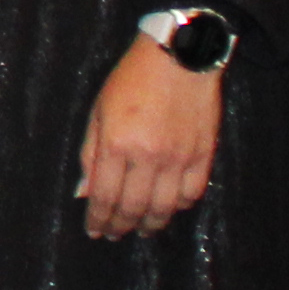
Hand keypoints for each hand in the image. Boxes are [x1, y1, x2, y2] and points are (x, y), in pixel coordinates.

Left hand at [75, 36, 221, 240]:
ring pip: (165, 208)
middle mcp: (149, 156)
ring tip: (141, 230)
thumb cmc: (132, 79)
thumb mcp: (99, 111)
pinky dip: (180, 206)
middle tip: (115, 234)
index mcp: (118, 144)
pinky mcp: (204, 154)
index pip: (105, 197)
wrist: (179, 55)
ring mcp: (180, 157)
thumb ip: (90, 153)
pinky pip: (192, 193)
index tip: (94, 231)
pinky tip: (170, 208)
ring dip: (150, 225)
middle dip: (121, 227)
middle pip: (133, 208)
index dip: (98, 219)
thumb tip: (84, 193)